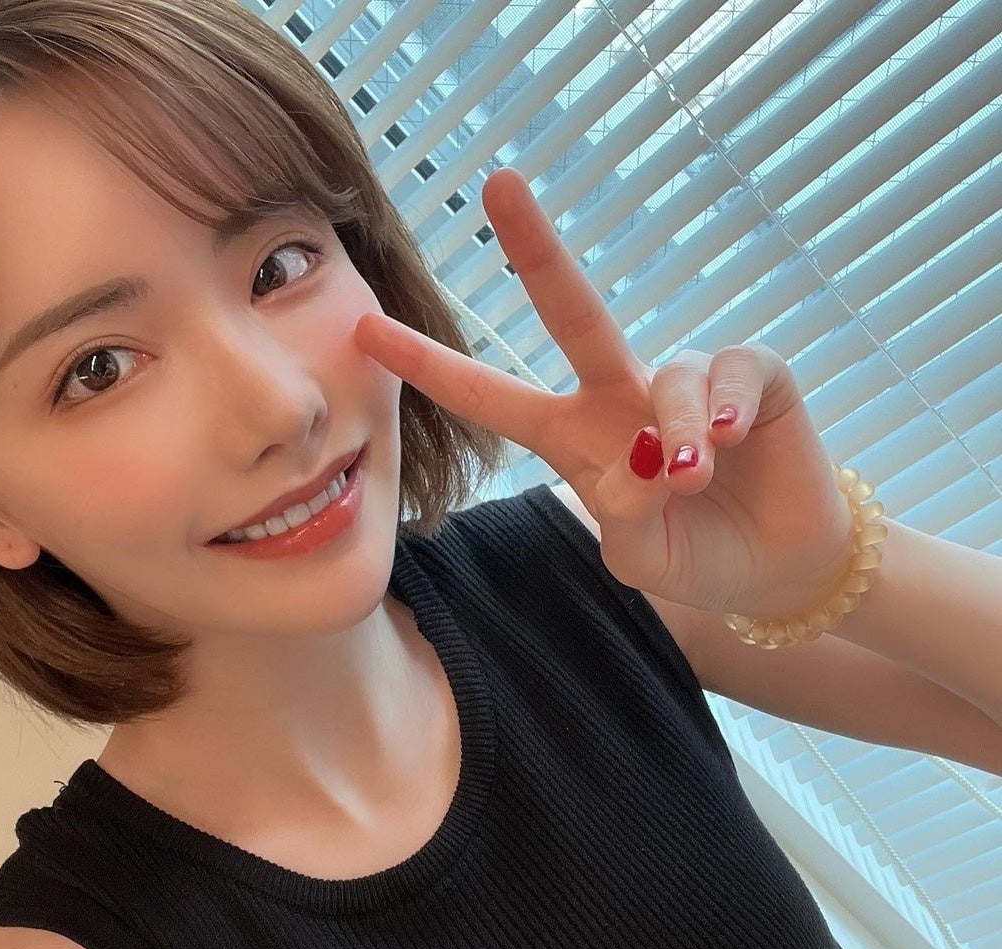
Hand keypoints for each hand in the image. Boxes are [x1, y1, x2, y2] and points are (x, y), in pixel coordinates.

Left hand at [354, 168, 854, 618]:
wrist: (777, 569)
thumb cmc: (696, 558)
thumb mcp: (644, 559)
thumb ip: (629, 524)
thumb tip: (644, 469)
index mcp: (576, 438)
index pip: (492, 397)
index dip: (432, 366)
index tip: (365, 331)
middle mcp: (622, 395)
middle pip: (572, 310)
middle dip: (536, 249)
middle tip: (498, 185)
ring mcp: (686, 380)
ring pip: (667, 375)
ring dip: (678, 434)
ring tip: (692, 481)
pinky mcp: (756, 375)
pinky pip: (731, 370)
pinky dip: (727, 409)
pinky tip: (733, 441)